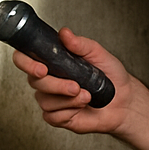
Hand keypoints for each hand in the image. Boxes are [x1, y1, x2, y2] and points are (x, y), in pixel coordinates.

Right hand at [12, 27, 132, 134]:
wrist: (123, 100)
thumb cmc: (111, 76)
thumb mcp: (98, 54)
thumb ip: (80, 44)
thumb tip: (65, 33)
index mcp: (53, 62)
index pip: (25, 58)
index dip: (26, 62)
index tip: (41, 68)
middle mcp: (48, 80)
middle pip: (34, 82)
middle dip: (55, 84)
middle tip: (75, 85)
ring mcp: (51, 99)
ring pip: (44, 100)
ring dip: (66, 99)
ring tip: (86, 95)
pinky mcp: (57, 116)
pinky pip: (52, 116)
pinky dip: (68, 111)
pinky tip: (81, 106)